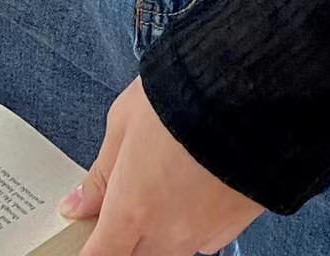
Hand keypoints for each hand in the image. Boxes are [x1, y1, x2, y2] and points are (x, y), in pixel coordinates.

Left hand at [57, 75, 265, 254]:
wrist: (251, 88)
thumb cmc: (184, 94)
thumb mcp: (125, 119)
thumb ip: (101, 171)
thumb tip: (78, 203)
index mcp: (130, 211)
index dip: (88, 250)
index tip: (88, 236)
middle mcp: (165, 234)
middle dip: (124, 237)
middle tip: (127, 197)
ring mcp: (203, 234)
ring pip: (169, 250)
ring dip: (158, 230)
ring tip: (165, 184)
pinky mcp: (235, 225)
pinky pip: (203, 239)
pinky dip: (192, 224)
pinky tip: (196, 190)